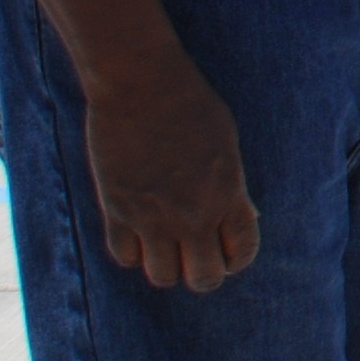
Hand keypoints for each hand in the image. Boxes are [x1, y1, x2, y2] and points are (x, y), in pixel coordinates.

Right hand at [81, 54, 259, 291]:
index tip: (227, 252)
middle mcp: (193, 214)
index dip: (236, 259)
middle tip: (196, 256)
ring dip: (167, 265)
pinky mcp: (116, 210)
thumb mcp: (226, 143)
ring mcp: (152, 216)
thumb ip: (232, 185)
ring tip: (165, 245)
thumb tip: (238, 215)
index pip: (242, 253)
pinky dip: (132, 251)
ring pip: (163, 276)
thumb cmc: (190, 102)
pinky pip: (124, 256)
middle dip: (203, 272)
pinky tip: (137, 232)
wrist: (141, 82)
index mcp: (228, 194)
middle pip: (204, 278)